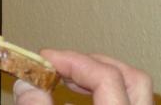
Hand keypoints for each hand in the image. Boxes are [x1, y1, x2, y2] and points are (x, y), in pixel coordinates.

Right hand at [13, 49, 152, 104]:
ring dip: (99, 78)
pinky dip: (103, 97)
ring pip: (133, 92)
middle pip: (132, 78)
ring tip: (68, 79)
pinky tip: (76, 103)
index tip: (44, 59)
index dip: (73, 61)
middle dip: (93, 63)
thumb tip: (27, 84)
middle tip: (61, 63)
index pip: (107, 78)